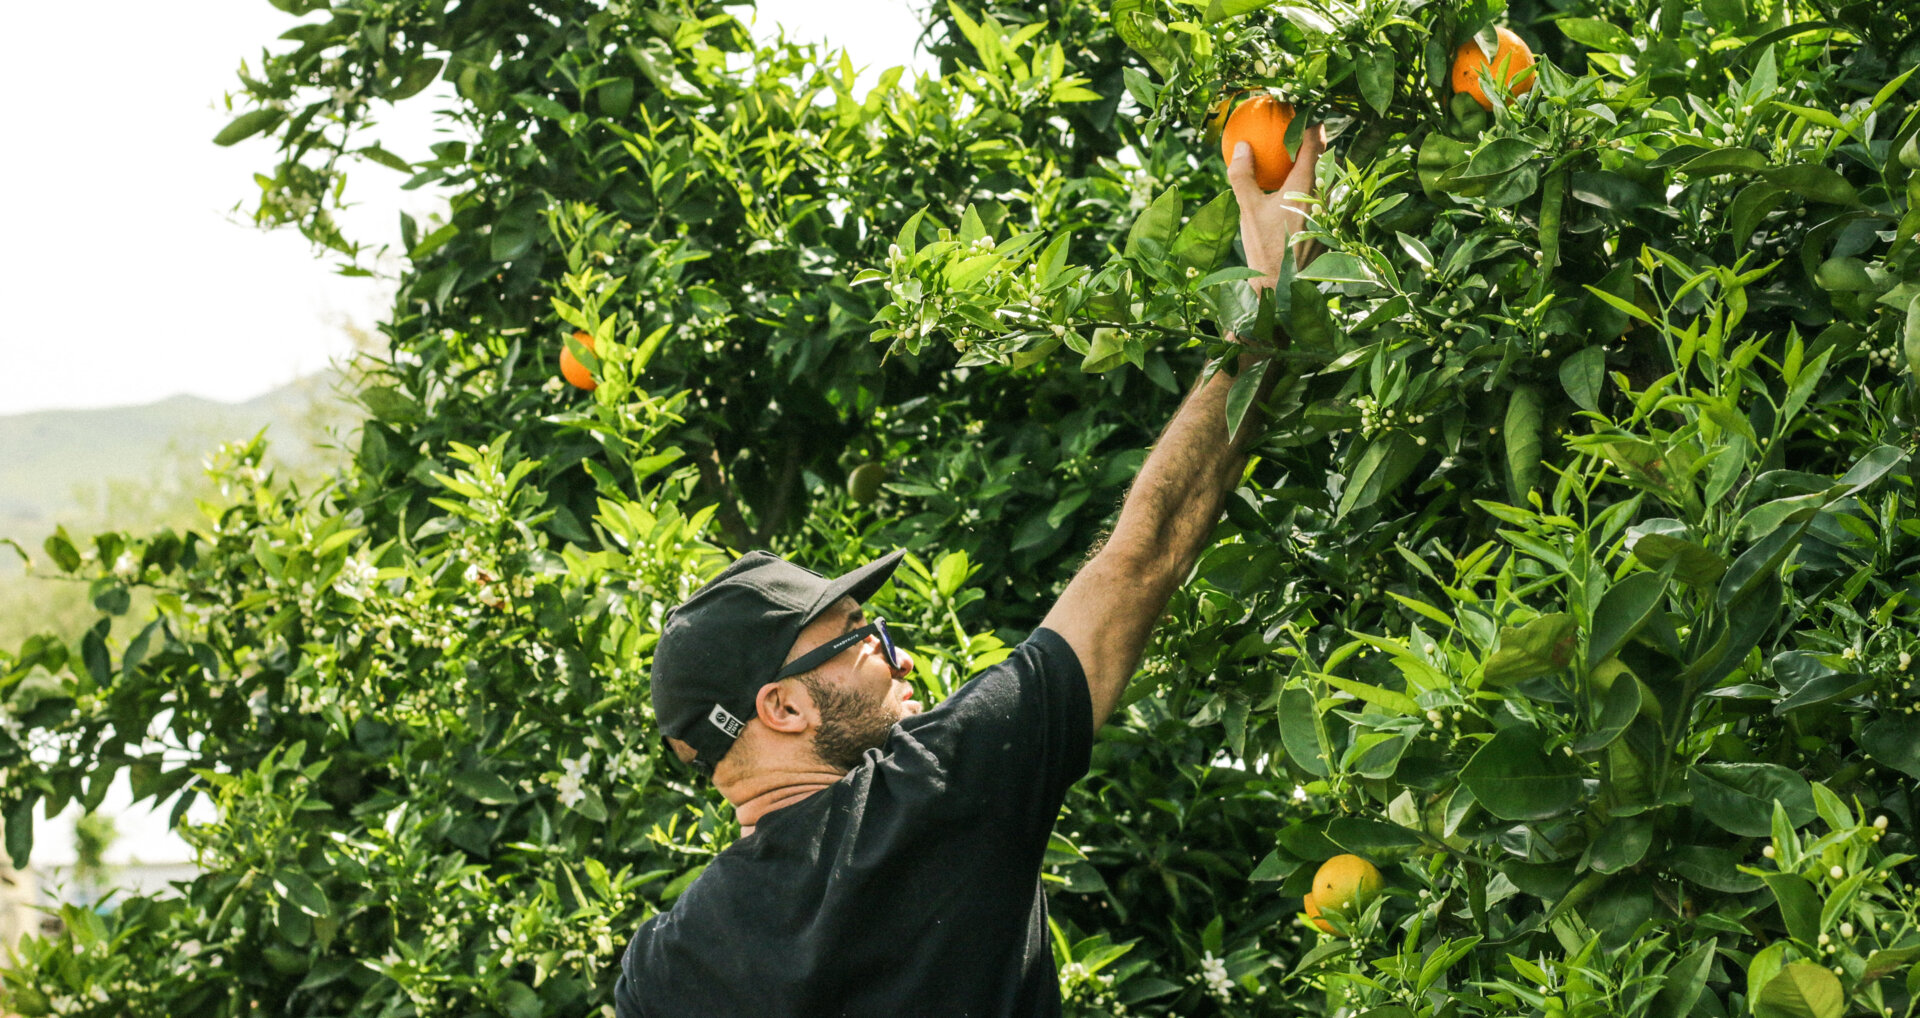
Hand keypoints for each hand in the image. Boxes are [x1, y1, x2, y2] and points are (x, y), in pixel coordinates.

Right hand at [1226, 125, 1325, 289]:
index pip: (1315, 143)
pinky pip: (1318, 193)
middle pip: (1324, 156)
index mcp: (1307, 186)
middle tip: (1295, 126)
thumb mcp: (1248, 210)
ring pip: (1323, 176)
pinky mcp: (1324, 224)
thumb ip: (1243, 176)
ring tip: (1292, 153)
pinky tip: (1288, 187)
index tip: (1300, 110)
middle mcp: (1323, 195)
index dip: (1310, 122)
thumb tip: (1240, 146)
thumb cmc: (1265, 249)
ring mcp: (1327, 210)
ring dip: (1310, 162)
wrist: (1281, 287)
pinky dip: (1306, 182)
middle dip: (1312, 139)